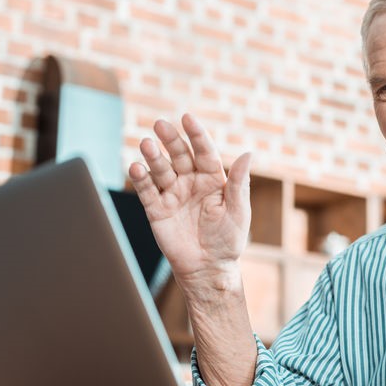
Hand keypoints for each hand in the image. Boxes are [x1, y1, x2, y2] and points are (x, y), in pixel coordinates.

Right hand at [128, 114, 250, 286]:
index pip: (204, 152)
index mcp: (213, 180)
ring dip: (153, 156)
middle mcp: (191, 183)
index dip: (196, 135)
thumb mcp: (238, 211)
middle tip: (160, 125)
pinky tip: (136, 167)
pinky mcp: (157, 210)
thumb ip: (239, 182)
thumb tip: (248, 154)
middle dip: (170, 140)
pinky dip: (141, 179)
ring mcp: (173, 195)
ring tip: (146, 144)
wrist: (208, 268)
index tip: (187, 118)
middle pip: (179, 155)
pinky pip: (147, 191)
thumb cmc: (228, 240)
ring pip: (161, 170)